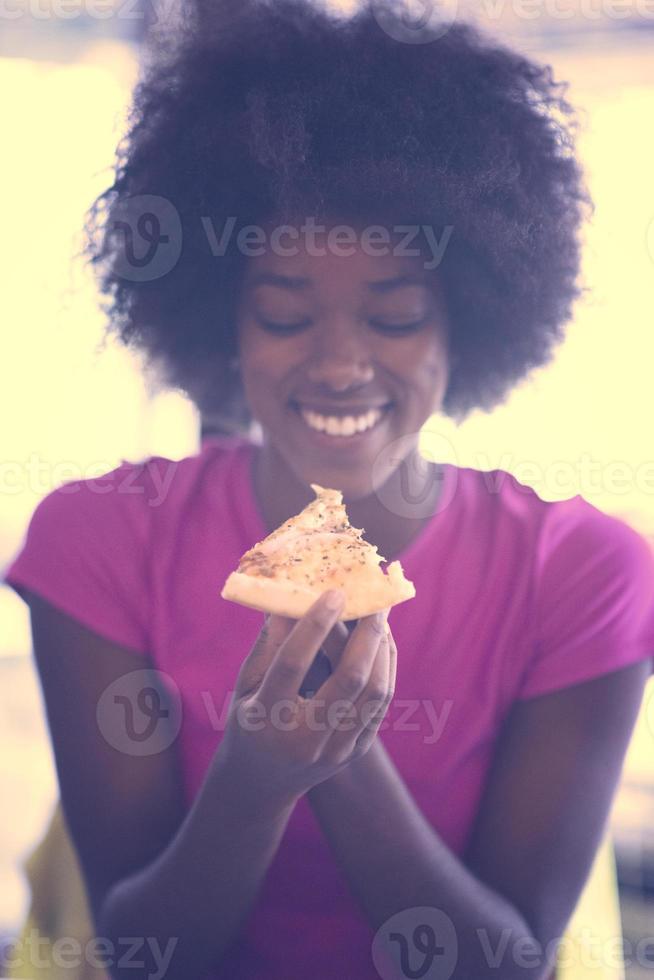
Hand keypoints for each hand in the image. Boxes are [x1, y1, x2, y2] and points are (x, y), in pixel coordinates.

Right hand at [219, 591, 395, 807]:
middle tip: (374, 599)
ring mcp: (335, 750)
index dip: (315, 626)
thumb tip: (296, 593)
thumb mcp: (246, 683)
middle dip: (367, 633)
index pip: (292, 664)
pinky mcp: (356, 751)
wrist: (262, 784)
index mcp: (265, 717)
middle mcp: (304, 738)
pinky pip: (381, 703)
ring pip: (375, 692)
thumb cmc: (250, 719)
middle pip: (349, 679)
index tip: (335, 592)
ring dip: (382, 648)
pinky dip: (386, 667)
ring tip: (380, 617)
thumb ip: (269, 642)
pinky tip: (381, 643)